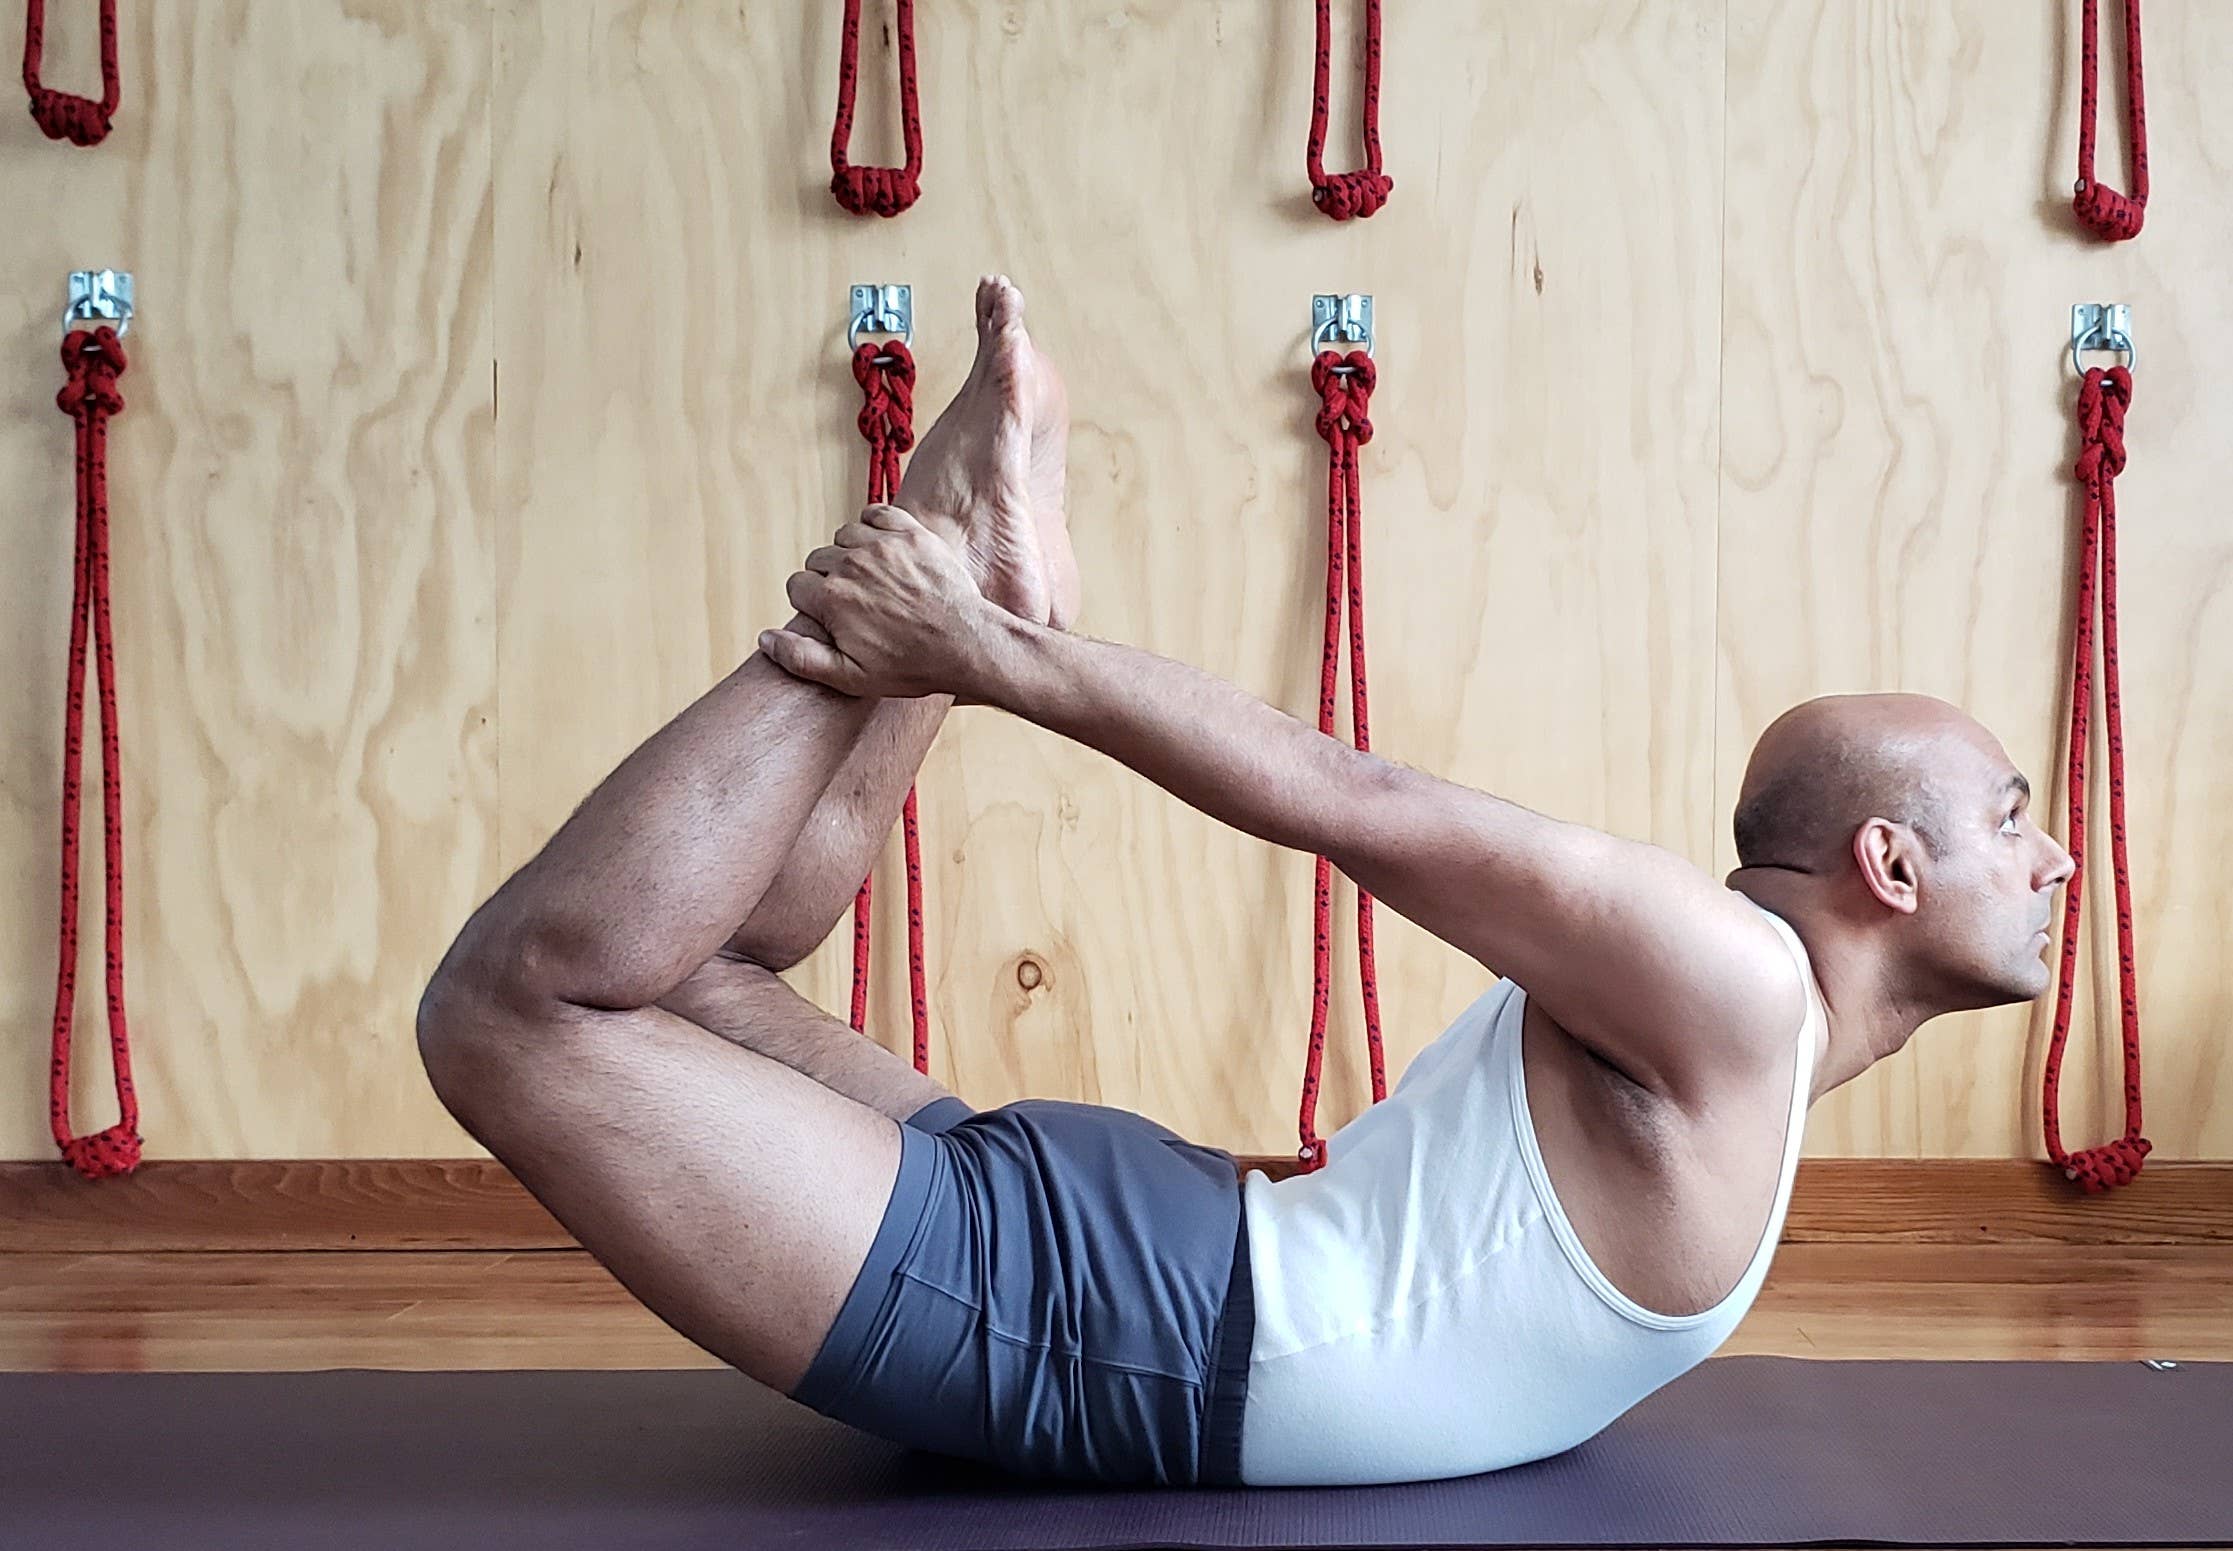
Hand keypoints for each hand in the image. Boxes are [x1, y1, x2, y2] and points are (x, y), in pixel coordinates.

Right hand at [758, 505, 999, 699]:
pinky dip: (874, 525)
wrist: (967, 644)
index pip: (797, 586)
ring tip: (873, 578)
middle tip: (857, 602)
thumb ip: (801, 658)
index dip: (812, 604)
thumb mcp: (851, 677)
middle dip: (829, 579)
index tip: (834, 618)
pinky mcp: (910, 533)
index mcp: (831, 598)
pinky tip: (883, 547)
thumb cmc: (911, 665)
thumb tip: (764, 638)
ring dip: (851, 552)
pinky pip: (876, 512)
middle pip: (818, 559)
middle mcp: (851, 565)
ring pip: (845, 535)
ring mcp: (882, 545)